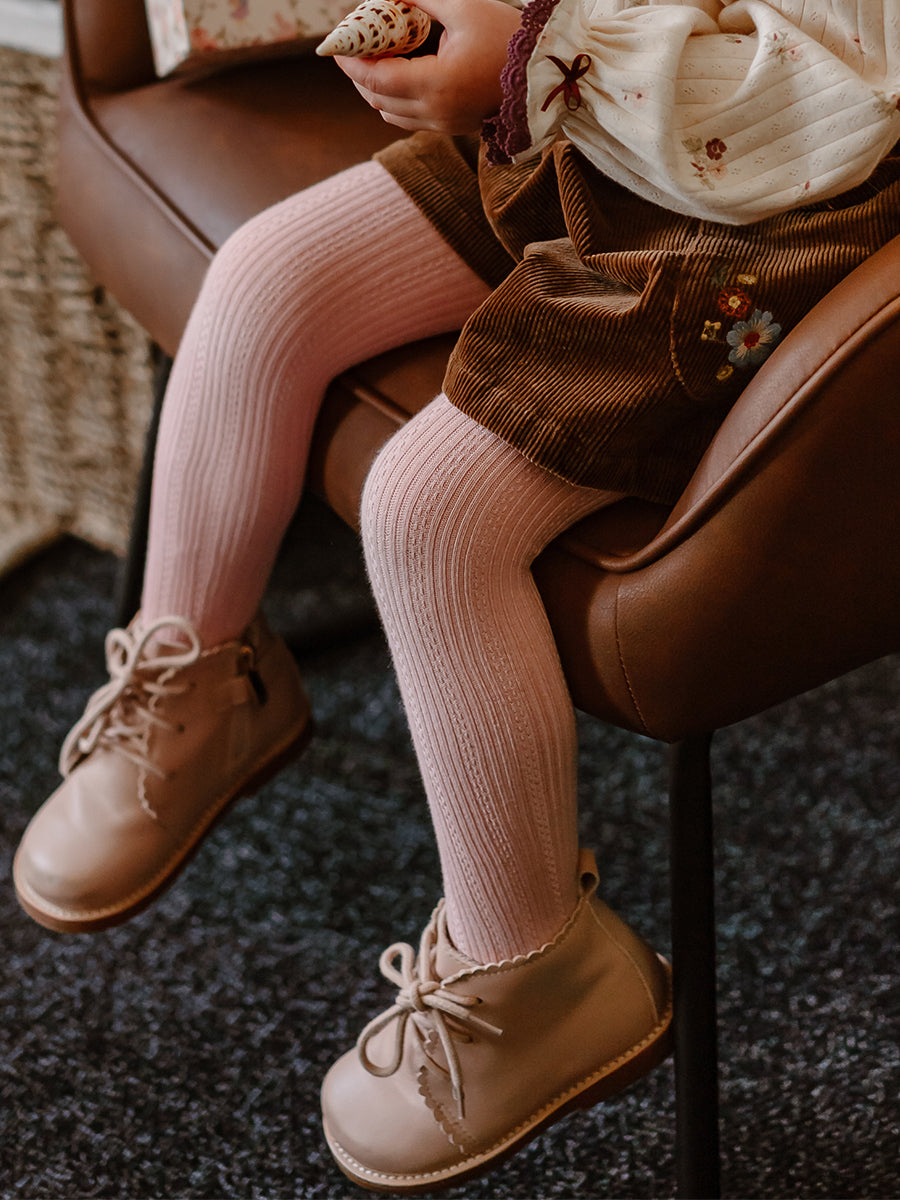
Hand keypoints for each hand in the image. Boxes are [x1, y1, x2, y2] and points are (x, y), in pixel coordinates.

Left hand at [334, 0, 521, 134]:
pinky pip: (410, 119)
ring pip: (390, 114)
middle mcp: (436, 113)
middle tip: (357, 44)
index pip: (375, 79)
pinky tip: (400, 72)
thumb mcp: (464, 7)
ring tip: (378, 57)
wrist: (546, 73)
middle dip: (359, 73)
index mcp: (436, 85)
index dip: (351, 62)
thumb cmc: (509, 37)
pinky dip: (396, 98)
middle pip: (377, 100)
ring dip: (376, 89)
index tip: (338, 44)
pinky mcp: (453, 127)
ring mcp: (445, 125)